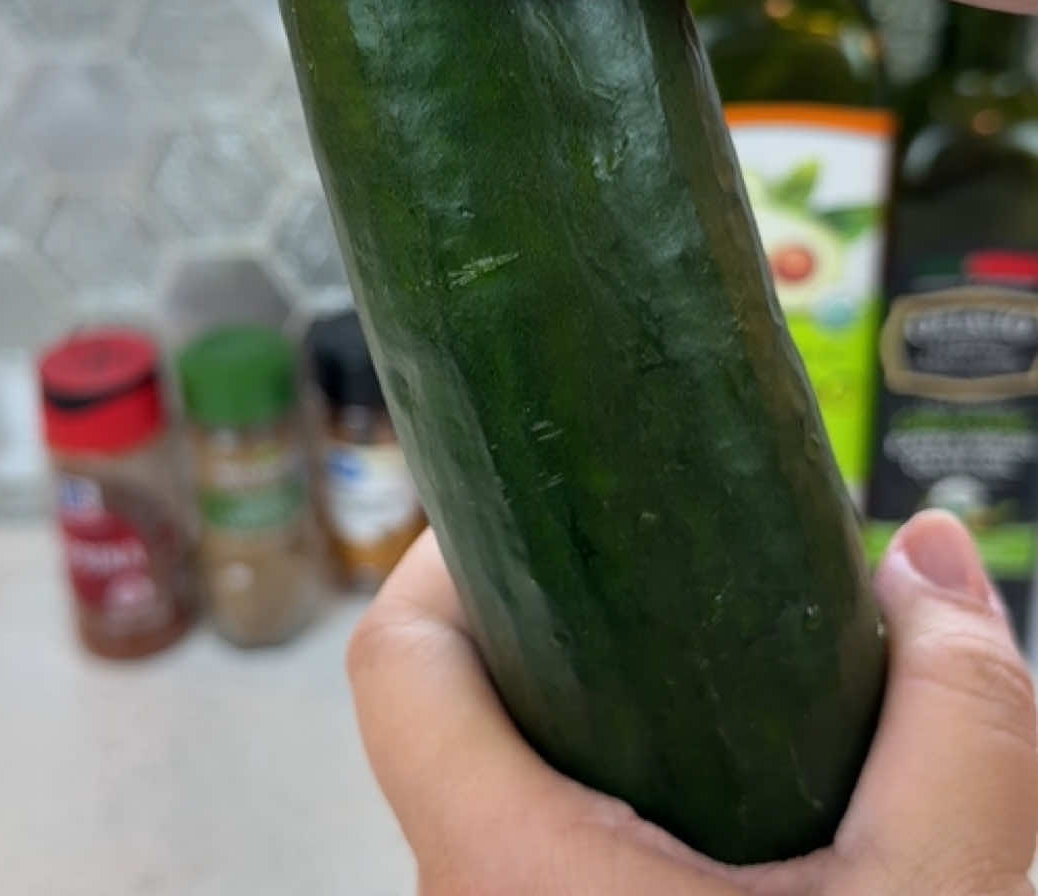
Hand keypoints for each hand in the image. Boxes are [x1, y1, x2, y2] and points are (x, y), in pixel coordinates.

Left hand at [349, 511, 1035, 894]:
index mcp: (504, 879)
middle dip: (570, 634)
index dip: (448, 552)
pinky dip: (635, 821)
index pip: (398, 661)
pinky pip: (559, 878)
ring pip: (519, 807)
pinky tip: (741, 823)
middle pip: (466, 720)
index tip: (541, 496)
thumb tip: (927, 555)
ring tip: (729, 695)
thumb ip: (957, 725)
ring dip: (613, 736)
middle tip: (677, 588)